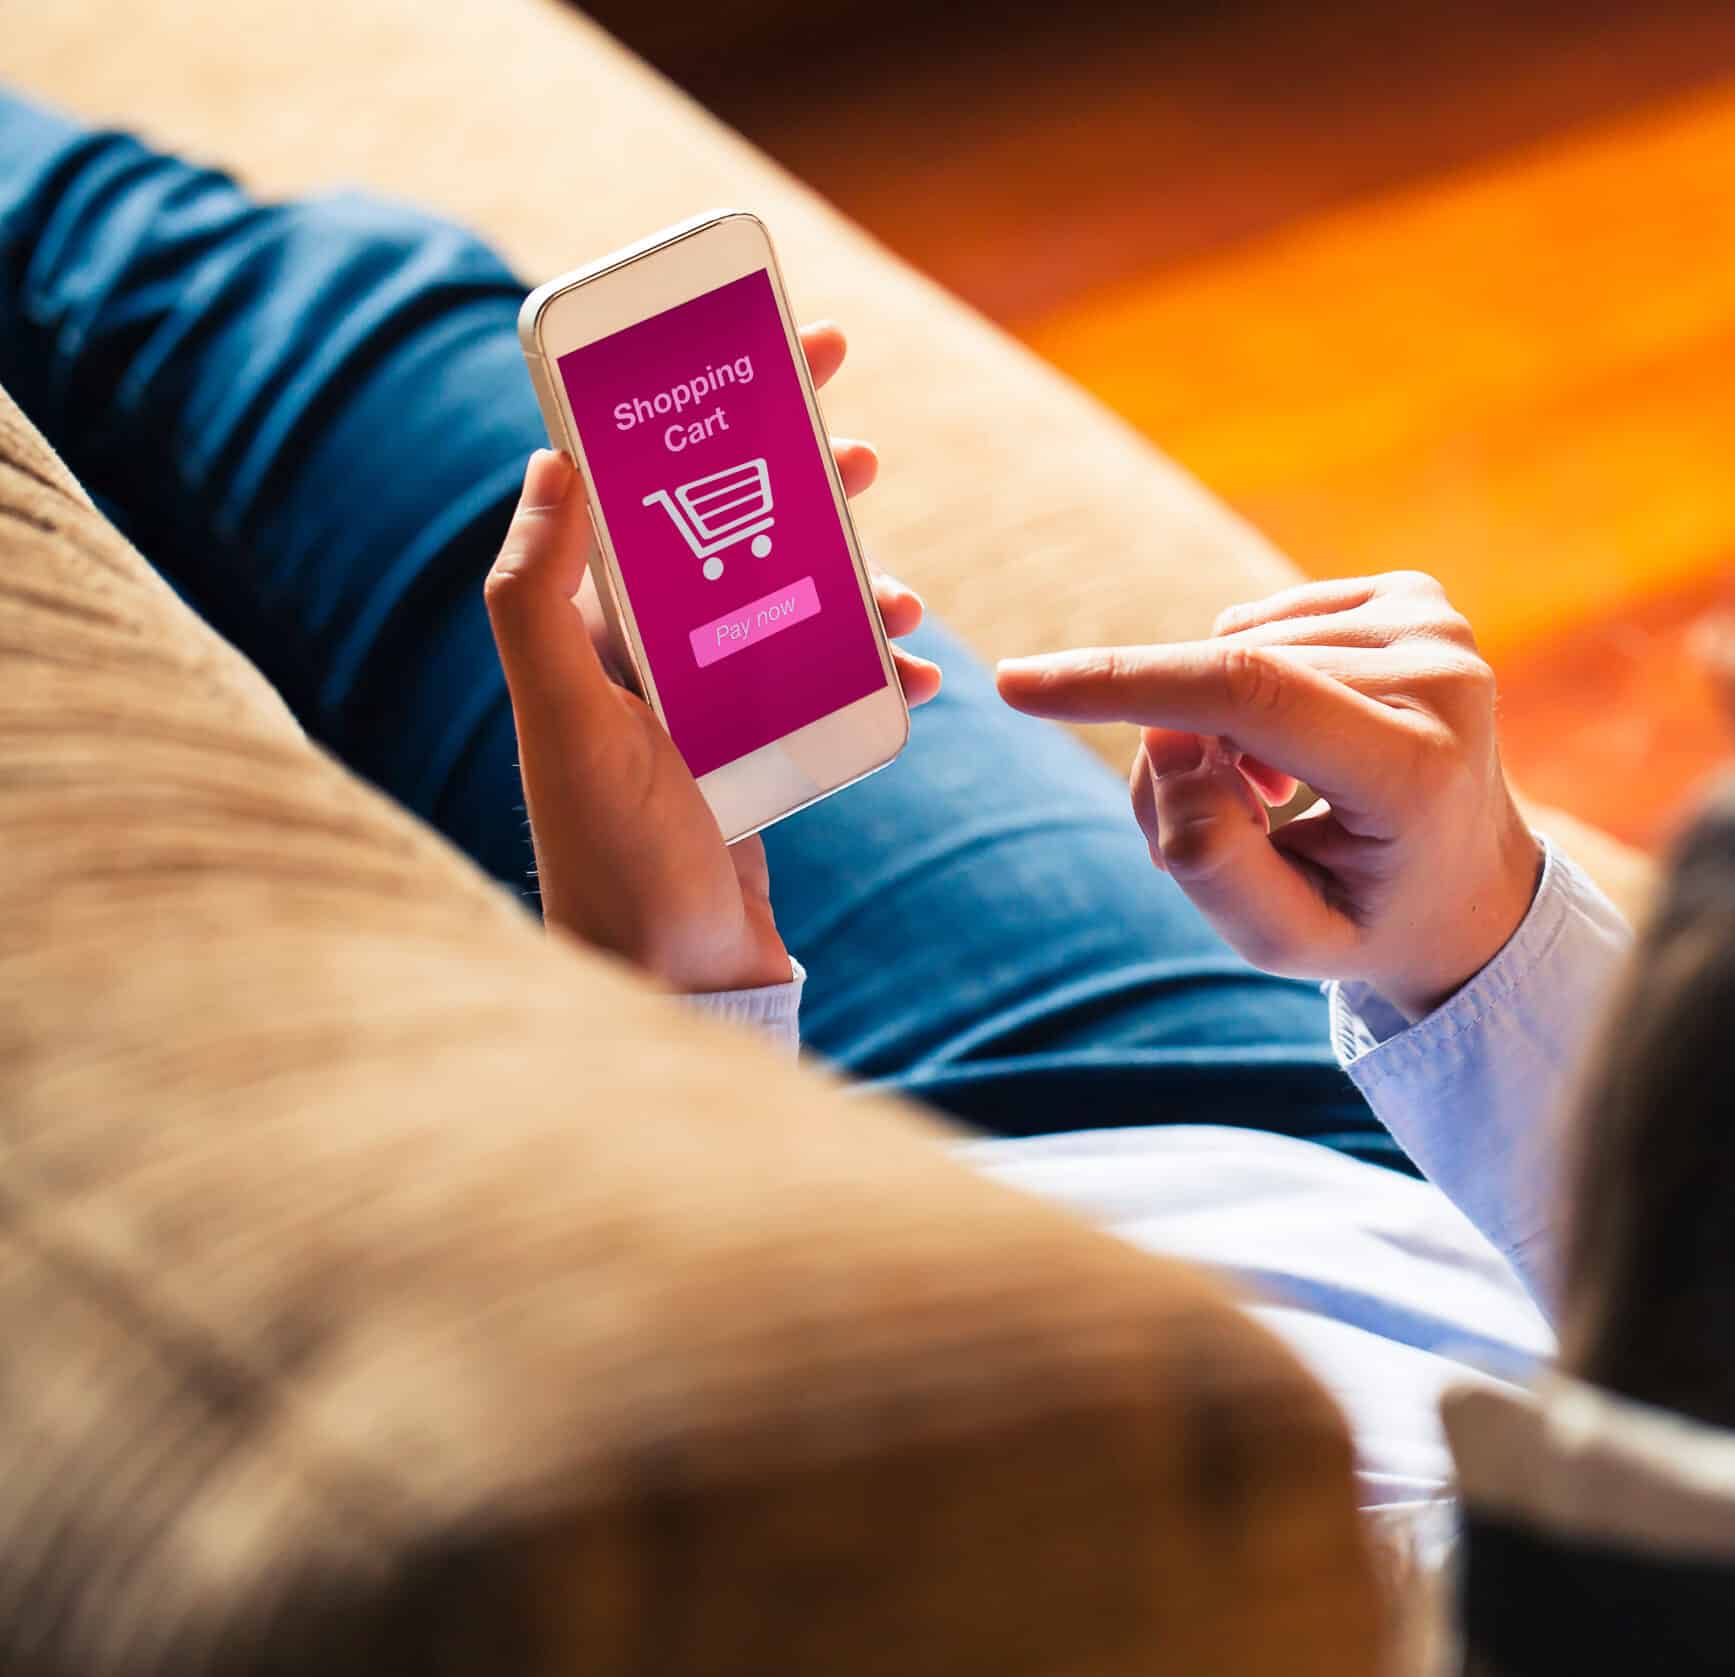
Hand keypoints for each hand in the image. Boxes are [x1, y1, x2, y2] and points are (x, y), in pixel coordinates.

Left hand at [484, 328, 939, 993]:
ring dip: (852, 578)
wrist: (672, 987)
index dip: (702, 412)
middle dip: (797, 479)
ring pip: (793, 604)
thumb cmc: (614, 859)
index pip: (643, 488)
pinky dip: (879, 673)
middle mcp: (644, 658)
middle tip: (857, 439)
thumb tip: (549, 459)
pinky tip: (921, 677)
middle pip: (732, 531)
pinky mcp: (758, 758)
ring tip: (900, 585)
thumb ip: (538, 596)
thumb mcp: (568, 720)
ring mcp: (706, 708)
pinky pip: (830, 688)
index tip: (766, 355)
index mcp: (591, 631)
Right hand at [995, 572, 1541, 1017]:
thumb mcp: (1286, 940)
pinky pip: (1267, 622)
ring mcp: (1438, 624)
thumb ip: (1210, 861)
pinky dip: (1252, 682)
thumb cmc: (1369, 919)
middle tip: (1213, 829)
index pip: (1247, 695)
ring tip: (1274, 797)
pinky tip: (1303, 743)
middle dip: (1178, 751)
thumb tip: (1165, 741)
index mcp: (1420, 769)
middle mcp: (1444, 677)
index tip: (1020, 685)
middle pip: (1229, 682)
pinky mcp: (1419, 597)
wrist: (1472, 885)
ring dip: (1218, 722)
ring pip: (1239, 647)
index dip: (1125, 684)